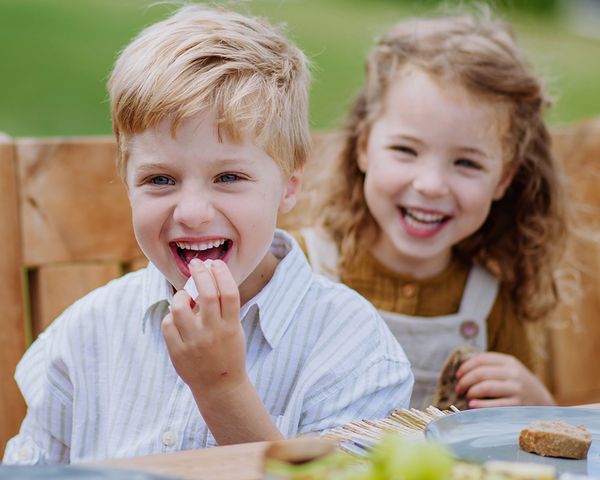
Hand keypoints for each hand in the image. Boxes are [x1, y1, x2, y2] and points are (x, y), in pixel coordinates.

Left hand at [162, 258, 246, 396]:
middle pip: (205, 294)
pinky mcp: (177, 352)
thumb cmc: (228, 351)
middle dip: (200, 273)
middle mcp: (213, 333)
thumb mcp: (234, 329)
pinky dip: (171, 316)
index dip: (221, 273)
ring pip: (180, 307)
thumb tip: (207, 275)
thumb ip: (223, 307)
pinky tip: (177, 317)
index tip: (215, 263)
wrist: (220, 385)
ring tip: (184, 295)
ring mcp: (194, 343)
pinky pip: (167, 324)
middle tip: (197, 264)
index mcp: (231, 326)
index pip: (228, 292)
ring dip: (181, 295)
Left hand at [455, 352, 554, 407]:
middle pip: (481, 373)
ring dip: (471, 392)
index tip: (457, 375)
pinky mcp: (517, 405)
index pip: (481, 359)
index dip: (465, 367)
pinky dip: (479, 404)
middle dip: (465, 381)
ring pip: (486, 387)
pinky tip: (472, 405)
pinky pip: (494, 404)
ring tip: (466, 396)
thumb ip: (491, 366)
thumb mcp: (510, 370)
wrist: (544, 403)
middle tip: (459, 388)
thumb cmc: (519, 385)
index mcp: (509, 361)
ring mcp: (516, 389)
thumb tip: (462, 369)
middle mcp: (514, 373)